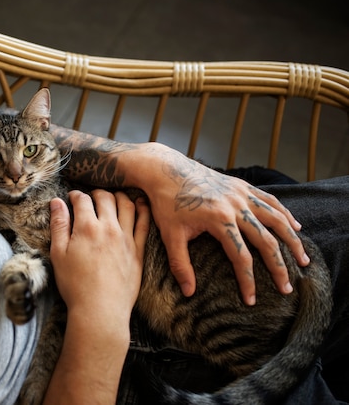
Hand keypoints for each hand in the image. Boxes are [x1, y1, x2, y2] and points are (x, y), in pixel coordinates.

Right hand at [44, 190, 149, 404]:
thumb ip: (58, 225)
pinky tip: (139, 205)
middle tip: (91, 197)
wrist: (100, 310)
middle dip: (96, 192)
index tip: (72, 198)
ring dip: (119, 196)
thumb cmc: (75, 284)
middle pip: (106, 197)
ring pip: (127, 204)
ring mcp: (126, 238)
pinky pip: (144, 223)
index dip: (75, 195)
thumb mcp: (58, 254)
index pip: (82, 199)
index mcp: (86, 227)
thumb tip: (56, 202)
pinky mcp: (138, 251)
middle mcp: (108, 228)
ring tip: (112, 198)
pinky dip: (142, 209)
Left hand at [140, 144, 308, 304]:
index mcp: (219, 219)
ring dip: (292, 240)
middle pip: (266, 240)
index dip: (248, 281)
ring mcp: (241, 193)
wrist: (165, 170)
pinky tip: (295, 227)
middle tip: (286, 288)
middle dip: (278, 267)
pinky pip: (270, 200)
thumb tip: (189, 292)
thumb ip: (180, 264)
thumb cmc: (166, 202)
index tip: (251, 300)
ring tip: (303, 260)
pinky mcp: (241, 185)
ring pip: (276, 218)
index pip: (240, 257)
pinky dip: (285, 214)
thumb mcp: (169, 235)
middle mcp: (235, 205)